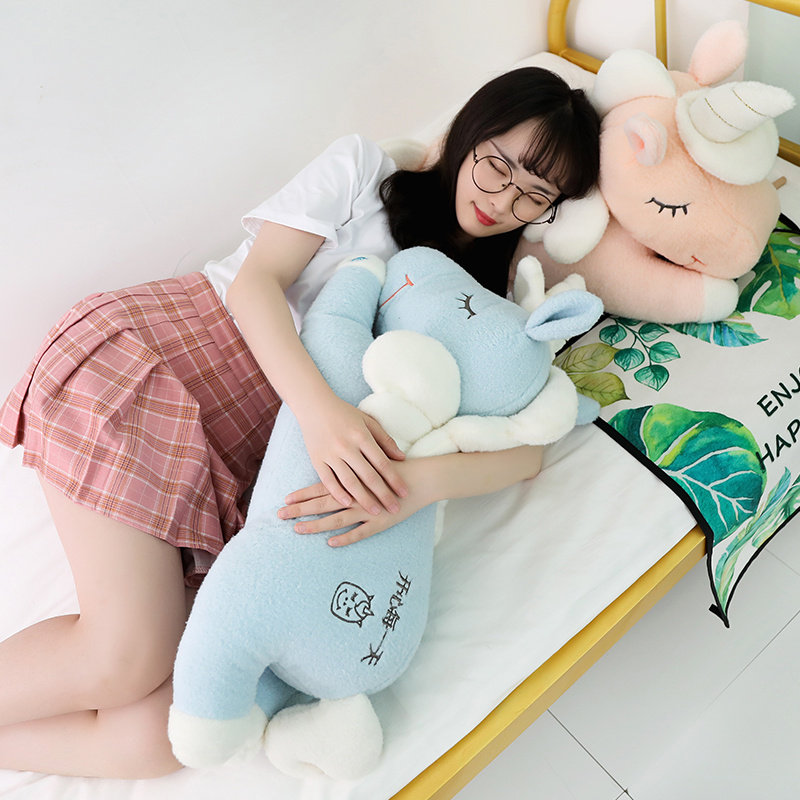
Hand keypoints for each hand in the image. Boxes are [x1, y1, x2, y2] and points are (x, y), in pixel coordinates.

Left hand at [279, 460, 433, 545]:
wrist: (421, 478)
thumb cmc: (396, 468)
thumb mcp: (373, 461)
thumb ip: (355, 462)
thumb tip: (337, 461)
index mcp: (352, 478)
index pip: (322, 487)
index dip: (303, 494)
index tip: (285, 499)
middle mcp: (356, 494)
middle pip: (323, 503)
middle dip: (300, 509)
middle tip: (280, 515)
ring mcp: (367, 510)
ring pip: (336, 518)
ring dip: (316, 525)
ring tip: (297, 529)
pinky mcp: (380, 522)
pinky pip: (360, 532)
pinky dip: (345, 538)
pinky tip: (330, 543)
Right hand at [298, 395, 407, 514]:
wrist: (314, 405)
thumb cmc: (345, 414)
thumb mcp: (368, 422)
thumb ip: (384, 440)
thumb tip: (402, 458)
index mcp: (361, 436)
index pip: (382, 463)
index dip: (394, 479)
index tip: (404, 493)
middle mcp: (346, 446)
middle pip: (368, 476)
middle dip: (383, 495)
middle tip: (395, 509)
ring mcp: (330, 454)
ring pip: (350, 482)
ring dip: (364, 499)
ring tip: (376, 513)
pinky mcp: (317, 460)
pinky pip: (328, 481)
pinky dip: (338, 493)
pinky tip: (348, 504)